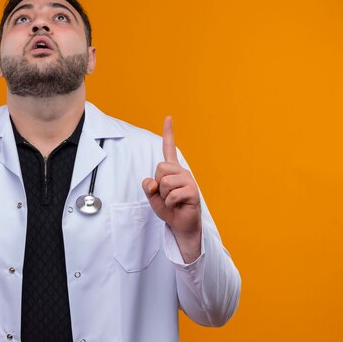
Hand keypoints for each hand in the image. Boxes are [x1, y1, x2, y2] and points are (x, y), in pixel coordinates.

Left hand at [142, 117, 200, 247]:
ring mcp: (189, 180)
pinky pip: (172, 195)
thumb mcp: (152, 196)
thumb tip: (154, 182)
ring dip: (163, 196)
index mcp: (172, 170)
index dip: (168, 133)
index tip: (168, 117)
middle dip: (157, 184)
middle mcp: (182, 172)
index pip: (169, 148)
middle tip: (165, 195)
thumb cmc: (168, 208)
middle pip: (160, 168)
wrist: (181, 224)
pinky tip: (177, 206)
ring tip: (171, 201)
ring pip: (164, 182)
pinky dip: (170, 203)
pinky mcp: (193, 192)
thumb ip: (148, 187)